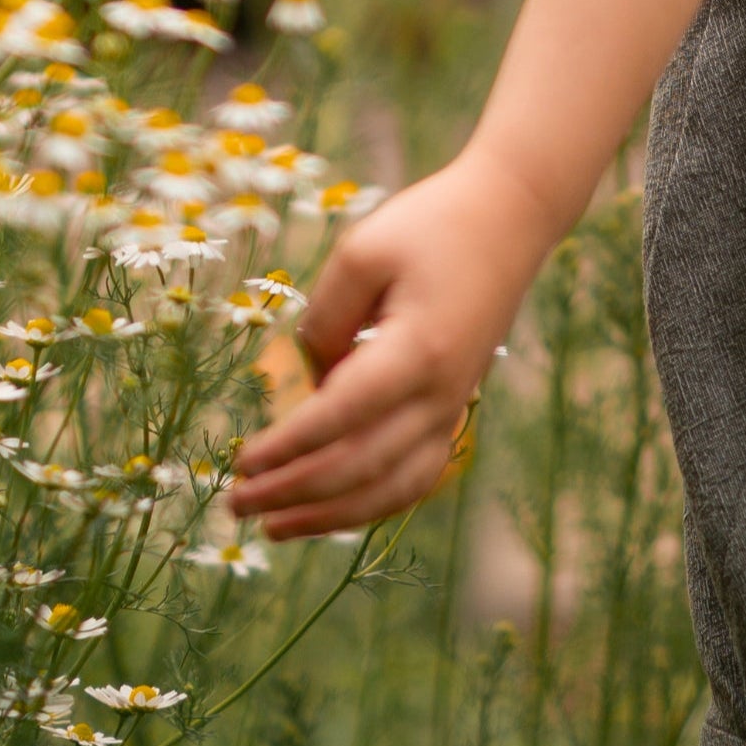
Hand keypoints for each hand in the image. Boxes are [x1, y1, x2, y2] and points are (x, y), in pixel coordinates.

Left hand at [230, 152, 554, 538]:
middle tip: (236, 503)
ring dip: (328, 516)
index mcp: (416, 352)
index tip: (240, 462)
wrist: (509, 219)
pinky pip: (413, 477)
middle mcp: (440, 394)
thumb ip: (325, 321)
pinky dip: (369, 503)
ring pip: (389, 488)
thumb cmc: (429, 225)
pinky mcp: (454, 408)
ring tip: (274, 526)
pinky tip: (330, 511)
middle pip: (358, 468)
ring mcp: (453, 407)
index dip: (285, 448)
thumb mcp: (361, 252)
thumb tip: (311, 383)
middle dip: (292, 492)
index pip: (338, 419)